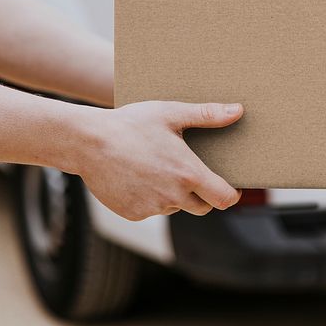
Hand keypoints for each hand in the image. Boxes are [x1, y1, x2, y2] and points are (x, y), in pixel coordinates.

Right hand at [73, 101, 243, 220]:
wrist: (87, 142)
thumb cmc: (131, 123)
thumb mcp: (171, 113)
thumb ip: (207, 114)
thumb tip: (238, 111)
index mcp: (188, 174)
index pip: (224, 198)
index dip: (231, 195)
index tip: (232, 187)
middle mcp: (173, 197)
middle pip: (203, 207)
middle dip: (204, 194)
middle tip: (193, 173)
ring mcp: (152, 208)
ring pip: (175, 207)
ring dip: (175, 195)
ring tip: (160, 167)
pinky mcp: (133, 214)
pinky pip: (152, 209)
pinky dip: (152, 198)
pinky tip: (140, 175)